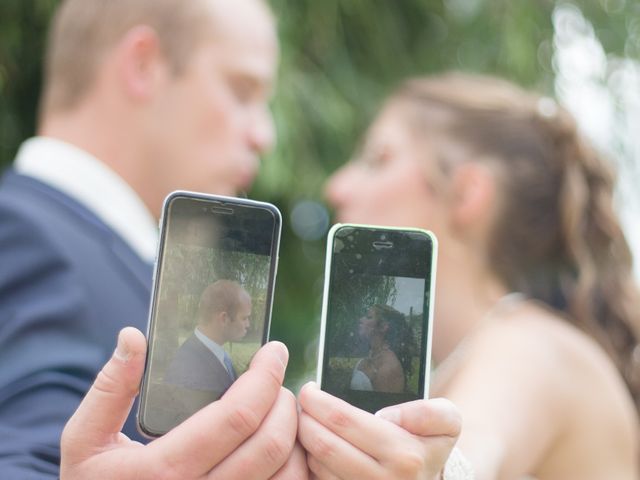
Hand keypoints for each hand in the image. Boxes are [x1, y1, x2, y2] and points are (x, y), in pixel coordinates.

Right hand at [61, 327, 305, 478]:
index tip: (274, 352)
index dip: (264, 378)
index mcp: (163, 470)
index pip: (236, 417)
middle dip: (284, 401)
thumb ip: (110, 388)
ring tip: (281, 409)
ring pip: (286, 475)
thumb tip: (133, 338)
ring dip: (294, 434)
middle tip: (277, 380)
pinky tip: (281, 444)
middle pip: (270, 444)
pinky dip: (294, 465)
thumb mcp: (85, 440)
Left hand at [297, 382, 460, 479]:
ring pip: (316, 464)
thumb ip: (428, 412)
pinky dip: (308, 461)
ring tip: (307, 421)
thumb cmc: (429, 444)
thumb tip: (387, 416)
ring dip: (304, 440)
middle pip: (322, 444)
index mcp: (405, 456)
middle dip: (303, 418)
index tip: (309, 389)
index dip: (318, 400)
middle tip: (301, 403)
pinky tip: (313, 445)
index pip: (344, 420)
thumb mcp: (446, 420)